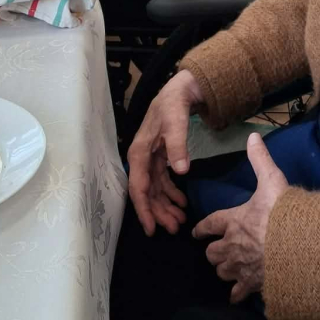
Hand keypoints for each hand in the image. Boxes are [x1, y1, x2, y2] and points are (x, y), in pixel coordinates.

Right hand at [127, 68, 204, 233]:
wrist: (179, 90)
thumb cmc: (173, 104)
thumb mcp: (176, 121)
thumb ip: (178, 146)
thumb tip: (180, 171)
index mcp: (139, 153)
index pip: (138, 187)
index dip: (144, 209)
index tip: (152, 229)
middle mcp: (141, 159)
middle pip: (147, 192)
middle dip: (159, 212)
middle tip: (174, 228)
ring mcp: (150, 159)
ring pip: (155, 189)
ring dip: (166, 205)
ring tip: (180, 220)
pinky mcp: (160, 157)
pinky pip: (163, 181)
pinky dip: (172, 192)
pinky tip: (182, 202)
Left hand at [193, 134, 288, 302]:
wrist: (299, 245)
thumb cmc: (283, 212)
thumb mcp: (271, 180)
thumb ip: (260, 159)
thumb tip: (252, 135)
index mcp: (233, 220)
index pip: (210, 224)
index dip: (201, 229)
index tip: (195, 233)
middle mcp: (232, 246)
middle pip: (212, 253)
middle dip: (213, 252)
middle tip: (216, 250)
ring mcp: (242, 267)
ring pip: (222, 272)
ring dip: (223, 269)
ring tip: (228, 267)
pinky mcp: (254, 283)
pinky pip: (238, 293)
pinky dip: (236, 293)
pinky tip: (237, 295)